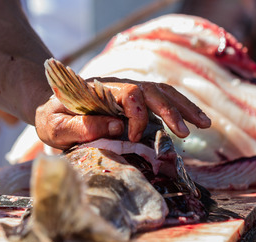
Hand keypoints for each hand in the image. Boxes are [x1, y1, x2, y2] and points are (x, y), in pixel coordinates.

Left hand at [35, 79, 210, 148]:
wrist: (50, 109)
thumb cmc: (51, 119)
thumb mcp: (55, 126)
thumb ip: (79, 126)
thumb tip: (116, 127)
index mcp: (99, 91)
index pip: (128, 94)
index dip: (137, 116)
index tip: (134, 139)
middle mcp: (117, 88)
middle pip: (150, 91)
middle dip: (171, 110)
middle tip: (186, 131)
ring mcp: (127, 94)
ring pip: (161, 93)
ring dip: (183, 107)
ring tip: (205, 123)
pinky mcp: (133, 104)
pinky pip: (160, 102)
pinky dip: (180, 109)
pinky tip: (195, 121)